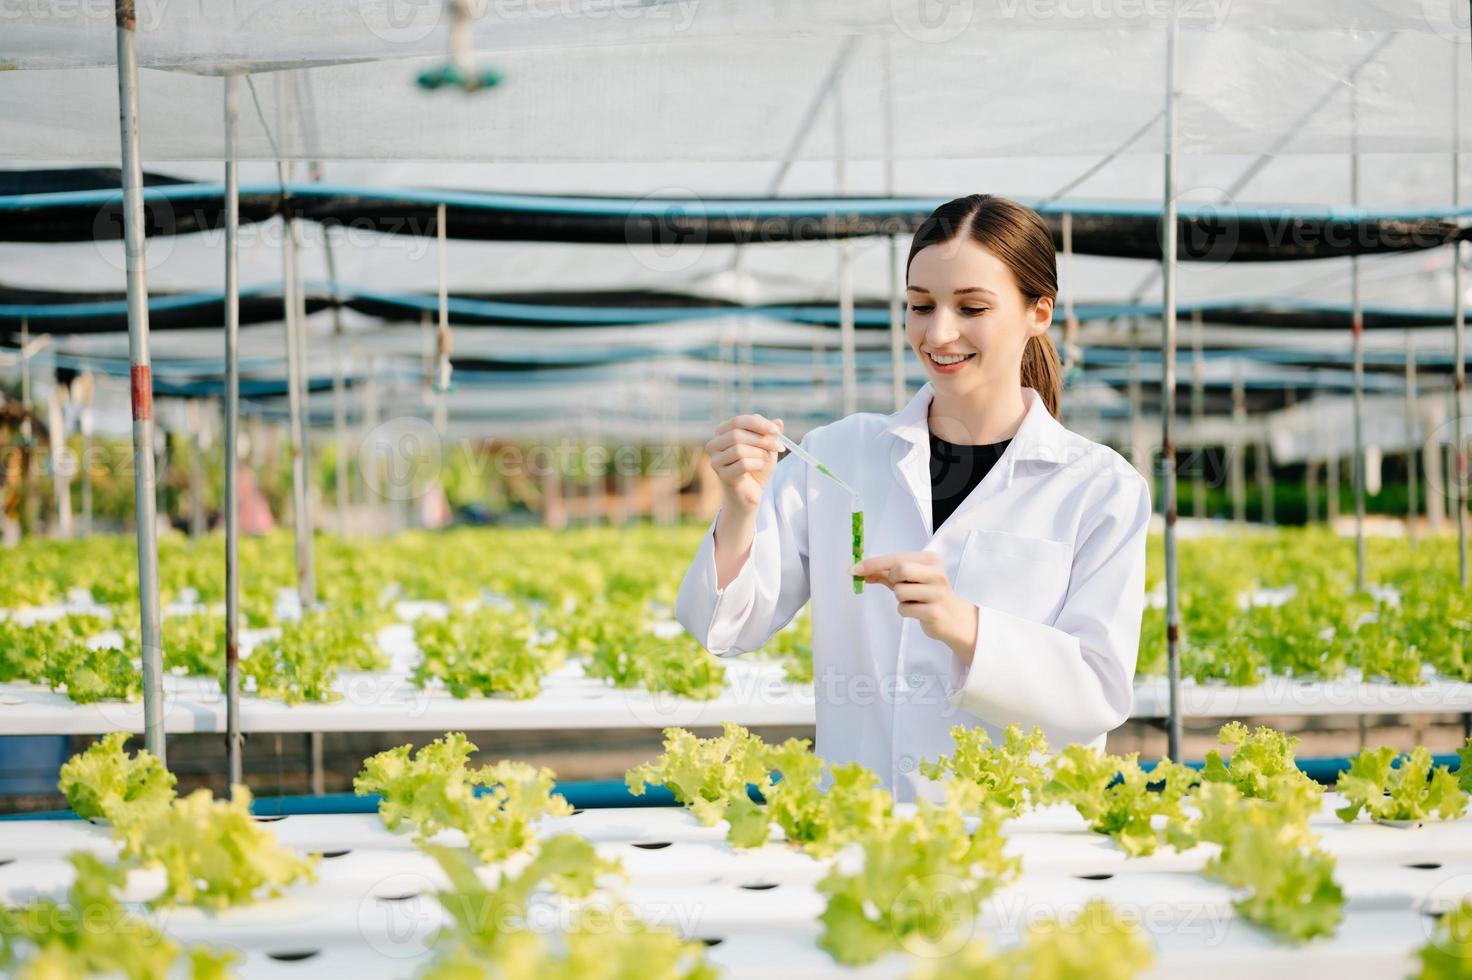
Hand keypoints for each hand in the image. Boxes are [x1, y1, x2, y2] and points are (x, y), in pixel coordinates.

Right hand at [705, 414, 784, 512]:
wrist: (751, 492)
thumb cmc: (756, 467)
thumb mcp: (766, 447)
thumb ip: (769, 434)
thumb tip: (778, 422)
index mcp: (722, 433)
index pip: (737, 421)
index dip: (758, 423)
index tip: (776, 431)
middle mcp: (714, 445)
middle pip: (736, 434)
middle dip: (761, 440)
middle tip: (778, 446)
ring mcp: (715, 461)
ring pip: (739, 450)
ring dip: (760, 453)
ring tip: (768, 459)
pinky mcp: (722, 476)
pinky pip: (742, 465)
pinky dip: (757, 464)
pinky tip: (760, 467)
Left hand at [850, 552, 979, 663]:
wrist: (953, 618)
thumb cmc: (928, 594)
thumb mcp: (910, 579)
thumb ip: (886, 573)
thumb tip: (860, 571)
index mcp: (930, 560)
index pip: (896, 558)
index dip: (873, 563)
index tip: (854, 569)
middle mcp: (937, 573)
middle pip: (900, 570)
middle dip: (893, 580)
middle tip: (899, 586)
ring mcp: (937, 593)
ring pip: (899, 591)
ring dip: (900, 598)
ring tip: (914, 600)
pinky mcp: (934, 612)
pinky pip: (904, 609)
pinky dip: (904, 611)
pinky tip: (917, 611)